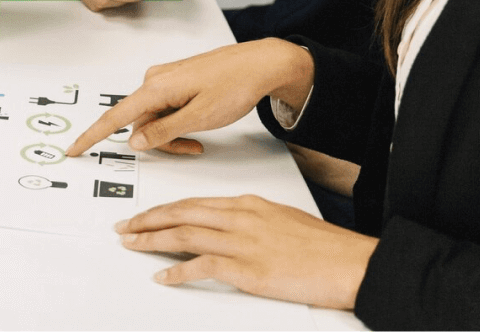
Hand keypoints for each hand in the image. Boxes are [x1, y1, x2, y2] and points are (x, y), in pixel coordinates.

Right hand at [64, 39, 313, 155]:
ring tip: (200, 138)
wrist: (262, 64)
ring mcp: (165, 79)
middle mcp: (155, 80)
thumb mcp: (200, 117)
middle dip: (160, 141)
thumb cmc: (235, 85)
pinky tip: (199, 122)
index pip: (115, 118)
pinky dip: (178, 122)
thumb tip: (134, 141)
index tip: (73, 149)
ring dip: (172, 133)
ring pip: (154, 118)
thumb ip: (163, 131)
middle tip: (192, 148)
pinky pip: (166, 108)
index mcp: (156, 88)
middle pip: (140, 123)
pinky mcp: (176, 81)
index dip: (92, 136)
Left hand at [117, 195, 377, 309]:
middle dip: (148, 219)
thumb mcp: (284, 221)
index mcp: (250, 205)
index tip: (147, 215)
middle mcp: (242, 218)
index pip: (196, 203)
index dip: (166, 209)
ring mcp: (243, 243)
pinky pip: (202, 266)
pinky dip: (178, 271)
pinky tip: (163, 275)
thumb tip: (230, 231)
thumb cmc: (326, 248)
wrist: (353, 263)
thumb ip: (253, 223)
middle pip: (182, 213)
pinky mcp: (248, 269)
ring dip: (152, 240)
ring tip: (132, 245)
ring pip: (184, 234)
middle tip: (126, 226)